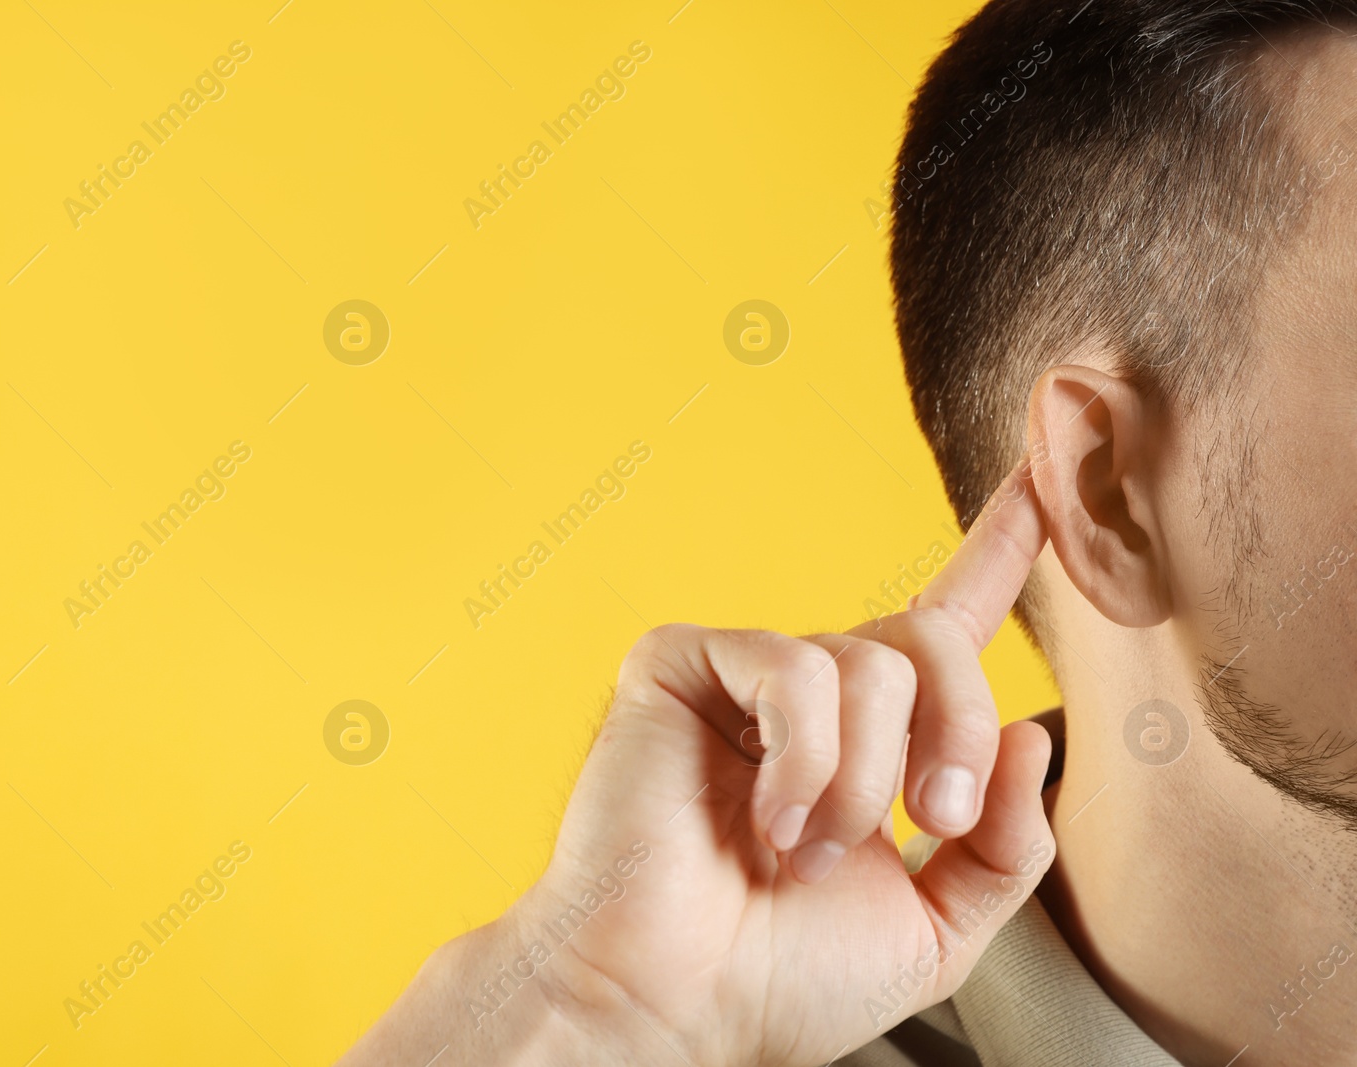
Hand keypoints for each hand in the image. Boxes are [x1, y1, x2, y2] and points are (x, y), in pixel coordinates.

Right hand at [341, 461, 1053, 1066]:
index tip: (1043, 484)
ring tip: (804, 851)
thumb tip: (1027, 737)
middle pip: (932, 637)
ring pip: (869, 662)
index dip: (995, 549)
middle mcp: (811, 694)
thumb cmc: (780, 978)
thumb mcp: (935, 928)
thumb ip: (1003, 845)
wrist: (674, 1005)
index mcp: (870, 740)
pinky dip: (804, 759)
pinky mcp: (682, 664)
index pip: (944, 622)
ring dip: (863, 781)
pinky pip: (795, 670)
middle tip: (931, 822)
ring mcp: (744, 674)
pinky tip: (767, 820)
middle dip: (954, 733)